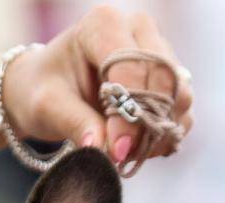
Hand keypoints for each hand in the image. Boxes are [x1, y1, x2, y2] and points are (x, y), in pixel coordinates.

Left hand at [0, 5, 193, 165]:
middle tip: (121, 156)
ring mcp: (159, 50)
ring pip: (179, 97)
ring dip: (158, 133)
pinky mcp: (170, 77)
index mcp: (103, 24)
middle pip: (164, 80)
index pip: (131, 67)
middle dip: (146, 126)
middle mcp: (138, 29)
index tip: (117, 151)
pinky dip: (164, 136)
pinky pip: (182, 112)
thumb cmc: (42, 90)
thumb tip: (103, 150)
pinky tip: (137, 147)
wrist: (48, 88)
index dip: (129, 113)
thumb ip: (74, 124)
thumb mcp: (46, 106)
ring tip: (125, 152)